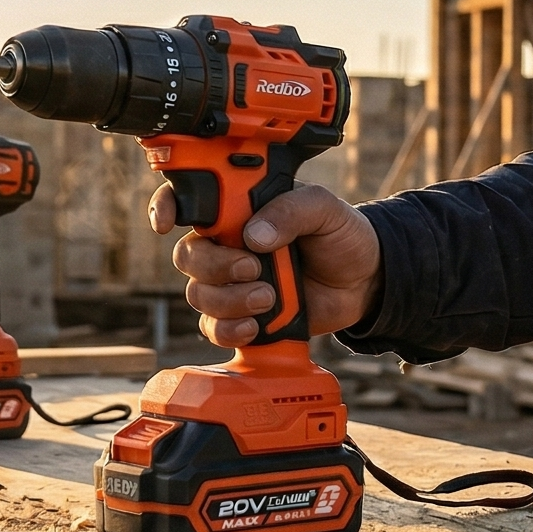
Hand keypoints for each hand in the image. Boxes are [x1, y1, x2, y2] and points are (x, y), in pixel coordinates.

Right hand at [151, 182, 380, 346]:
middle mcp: (228, 245)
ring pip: (199, 295)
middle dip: (215, 266)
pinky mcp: (243, 316)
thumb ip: (291, 211)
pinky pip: (215, 329)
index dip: (165, 208)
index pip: (189, 202)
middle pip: (188, 256)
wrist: (366, 281)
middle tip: (253, 267)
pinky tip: (257, 324)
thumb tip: (256, 235)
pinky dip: (230, 329)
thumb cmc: (342, 236)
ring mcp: (233, 283)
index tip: (166, 224)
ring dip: (230, 300)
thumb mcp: (324, 209)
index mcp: (240, 210)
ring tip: (268, 297)